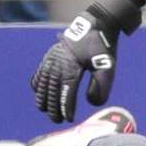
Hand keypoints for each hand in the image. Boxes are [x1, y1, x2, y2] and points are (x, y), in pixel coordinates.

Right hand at [30, 0, 145, 122]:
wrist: (95, 24)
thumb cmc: (102, 47)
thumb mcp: (107, 65)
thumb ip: (101, 85)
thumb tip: (91, 102)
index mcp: (71, 67)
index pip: (66, 93)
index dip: (66, 108)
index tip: (68, 119)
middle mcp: (58, 64)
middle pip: (52, 91)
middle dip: (53, 108)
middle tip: (57, 121)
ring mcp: (51, 59)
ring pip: (43, 84)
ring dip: (43, 99)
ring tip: (45, 111)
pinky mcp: (50, 56)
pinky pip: (39, 73)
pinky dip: (38, 84)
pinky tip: (40, 92)